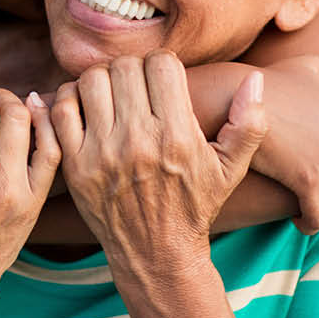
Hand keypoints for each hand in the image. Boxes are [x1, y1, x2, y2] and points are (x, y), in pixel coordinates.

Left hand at [44, 51, 268, 268]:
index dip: (164, 65)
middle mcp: (138, 142)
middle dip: (133, 69)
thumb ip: (249, 124)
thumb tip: (256, 79)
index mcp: (177, 137)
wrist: (156, 252)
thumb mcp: (231, 169)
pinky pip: (62, 109)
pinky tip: (85, 104)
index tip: (163, 79)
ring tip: (112, 92)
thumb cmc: (195, 205)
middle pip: (125, 67)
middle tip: (136, 84)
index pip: (162, 65)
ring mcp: (102, 153)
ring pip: (92, 81)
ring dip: (102, 79)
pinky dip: (69, 97)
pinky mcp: (75, 165)